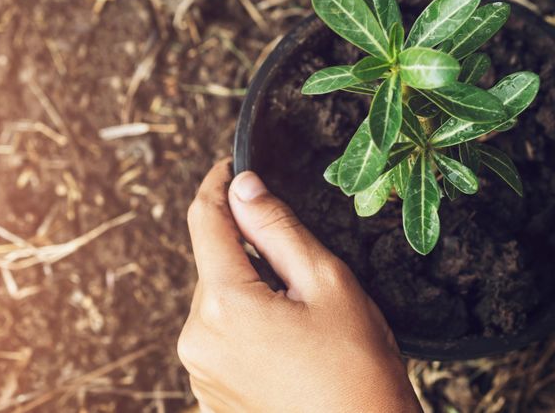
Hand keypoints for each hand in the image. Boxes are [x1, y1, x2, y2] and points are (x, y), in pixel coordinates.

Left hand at [177, 160, 419, 412]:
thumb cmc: (356, 368)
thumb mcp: (327, 282)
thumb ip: (278, 228)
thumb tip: (243, 186)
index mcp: (224, 305)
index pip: (206, 220)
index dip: (219, 185)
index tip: (231, 165)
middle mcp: (197, 340)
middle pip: (216, 267)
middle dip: (252, 255)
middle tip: (307, 273)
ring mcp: (200, 373)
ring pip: (221, 305)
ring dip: (253, 295)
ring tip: (306, 322)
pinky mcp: (211, 397)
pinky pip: (223, 342)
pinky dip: (250, 331)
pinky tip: (292, 349)